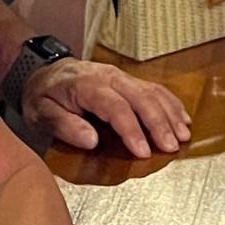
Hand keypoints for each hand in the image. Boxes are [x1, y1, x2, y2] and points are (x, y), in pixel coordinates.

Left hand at [25, 57, 191, 157]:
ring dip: (169, 114)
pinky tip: (182, 119)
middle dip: (159, 123)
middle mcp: (109, 77)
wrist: (43, 72)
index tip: (144, 152)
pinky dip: (171, 104)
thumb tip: (91, 140)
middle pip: (141, 97)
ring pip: (152, 92)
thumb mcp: (41, 113)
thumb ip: (64, 126)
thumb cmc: (43, 97)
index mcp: (87, 85)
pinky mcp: (128, 80)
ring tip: (183, 136)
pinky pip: (154, 89)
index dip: (132, 130)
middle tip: (171, 147)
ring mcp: (121, 76)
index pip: (116, 107)